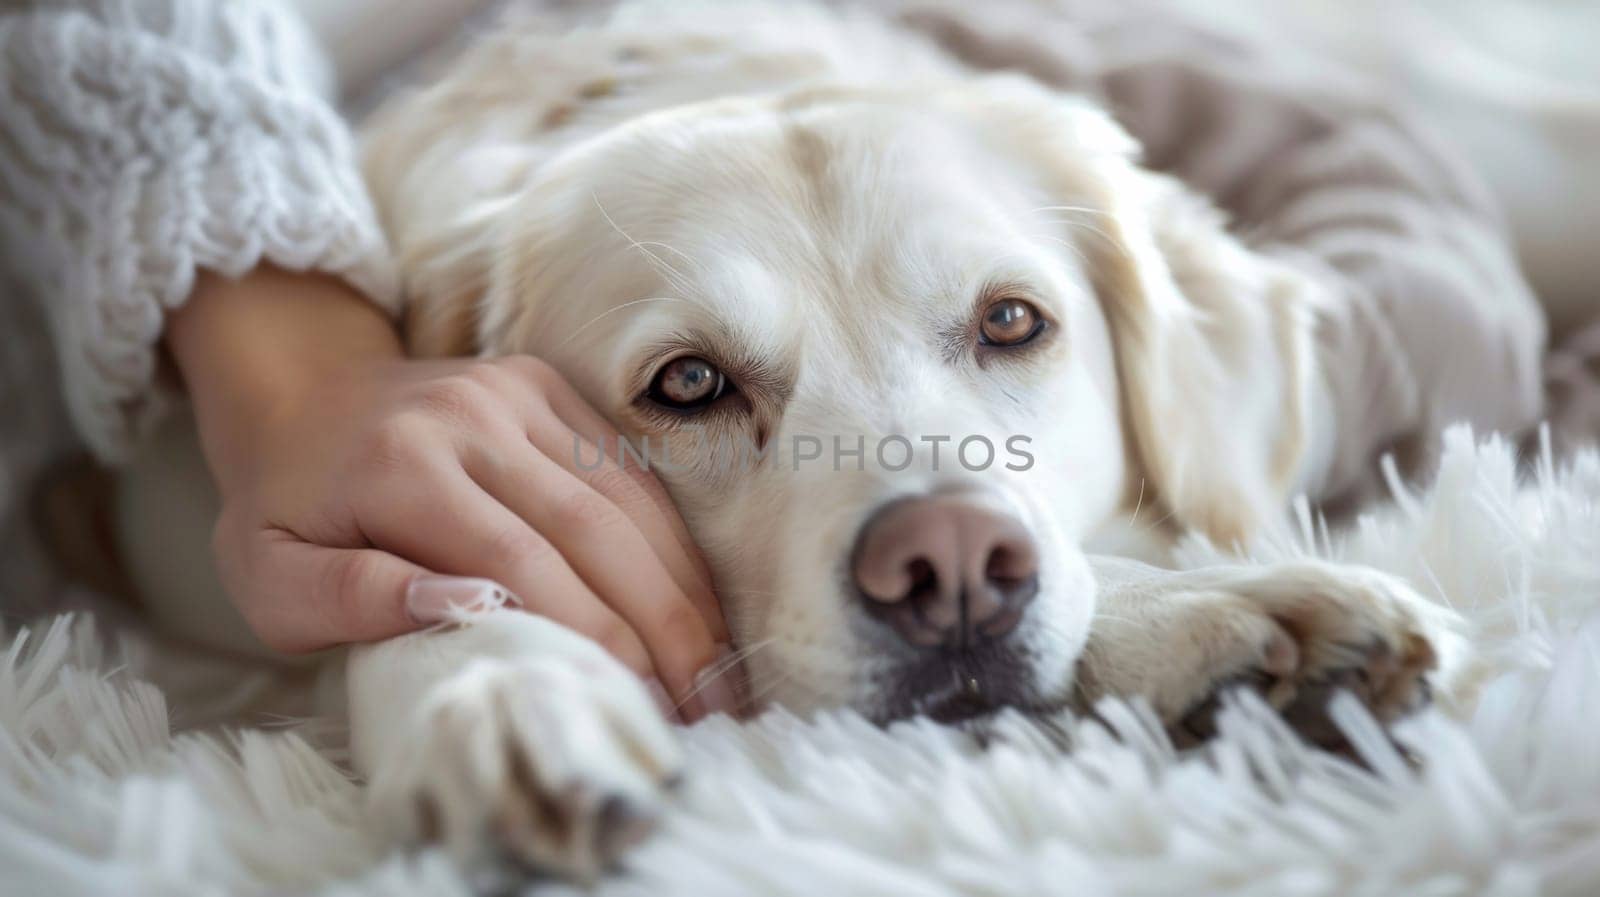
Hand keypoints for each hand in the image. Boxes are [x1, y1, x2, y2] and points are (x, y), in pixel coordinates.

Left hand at [167, 266, 736, 719]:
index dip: (585, 634)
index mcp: (402, 466)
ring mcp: (516, 393)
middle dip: (659, 623)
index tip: (630, 700)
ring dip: (681, 586)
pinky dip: (670, 539)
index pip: (516, 562)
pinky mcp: (546, 387)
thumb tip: (460, 609)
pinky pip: (626, 467)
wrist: (298, 395)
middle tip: (704, 705)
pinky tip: (696, 601)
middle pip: (592, 528)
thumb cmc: (286, 508)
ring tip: (717, 667)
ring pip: (625, 496)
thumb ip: (351, 599)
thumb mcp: (271, 577)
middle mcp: (471, 417)